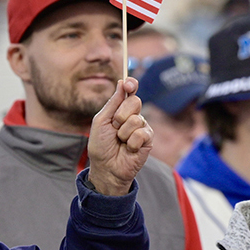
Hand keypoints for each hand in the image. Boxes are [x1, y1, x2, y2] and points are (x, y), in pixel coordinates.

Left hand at [87, 78, 152, 195]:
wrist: (106, 168)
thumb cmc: (101, 146)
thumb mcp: (101, 121)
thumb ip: (113, 102)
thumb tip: (122, 82)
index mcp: (120, 110)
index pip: (130, 92)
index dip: (131, 85)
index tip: (129, 84)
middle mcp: (133, 116)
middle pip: (135, 101)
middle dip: (120, 115)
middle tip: (114, 128)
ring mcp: (142, 127)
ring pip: (137, 119)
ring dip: (123, 132)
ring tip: (120, 142)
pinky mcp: (148, 140)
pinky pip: (142, 133)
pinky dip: (131, 142)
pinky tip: (128, 149)